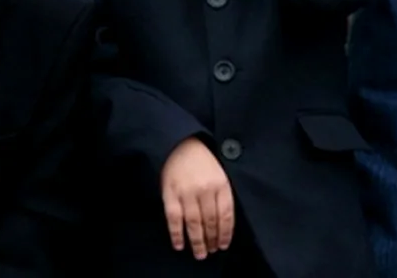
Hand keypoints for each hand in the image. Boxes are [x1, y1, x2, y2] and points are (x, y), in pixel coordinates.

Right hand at [160, 137, 234, 259]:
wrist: (179, 142)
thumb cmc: (201, 160)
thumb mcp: (220, 172)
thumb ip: (222, 194)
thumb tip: (223, 223)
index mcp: (220, 183)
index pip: (226, 214)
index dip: (225, 233)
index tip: (223, 245)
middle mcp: (205, 189)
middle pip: (211, 222)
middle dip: (212, 240)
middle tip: (211, 252)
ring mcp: (186, 192)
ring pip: (194, 223)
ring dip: (197, 241)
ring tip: (200, 254)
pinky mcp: (170, 193)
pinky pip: (174, 218)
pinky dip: (176, 234)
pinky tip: (179, 245)